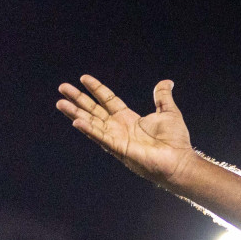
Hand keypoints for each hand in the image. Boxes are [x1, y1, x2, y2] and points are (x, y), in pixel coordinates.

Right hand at [57, 76, 195, 186]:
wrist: (180, 161)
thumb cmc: (175, 141)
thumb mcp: (168, 112)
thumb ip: (162, 97)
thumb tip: (166, 82)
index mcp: (129, 118)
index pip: (108, 100)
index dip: (96, 89)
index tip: (83, 78)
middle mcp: (119, 128)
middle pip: (94, 110)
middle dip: (78, 99)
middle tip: (62, 87)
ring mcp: (117, 139)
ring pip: (92, 123)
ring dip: (75, 113)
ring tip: (60, 103)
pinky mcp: (119, 149)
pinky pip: (101, 138)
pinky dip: (89, 130)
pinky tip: (76, 122)